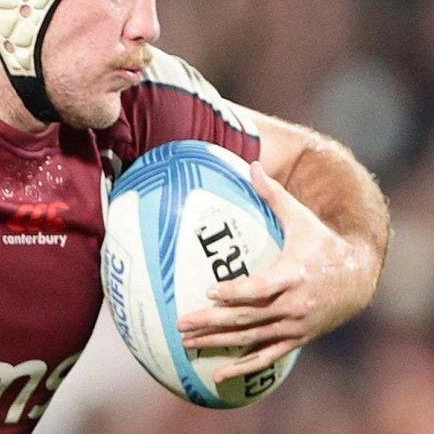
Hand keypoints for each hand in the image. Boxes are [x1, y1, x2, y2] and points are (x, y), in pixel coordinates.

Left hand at [176, 161, 378, 382]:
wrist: (357, 277)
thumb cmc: (321, 243)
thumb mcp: (301, 217)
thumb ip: (273, 194)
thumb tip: (251, 164)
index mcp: (292, 275)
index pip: (261, 287)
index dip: (237, 292)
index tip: (211, 293)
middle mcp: (293, 305)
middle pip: (248, 317)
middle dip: (212, 322)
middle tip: (181, 323)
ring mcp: (295, 325)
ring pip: (251, 338)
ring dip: (218, 343)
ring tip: (186, 344)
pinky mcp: (296, 338)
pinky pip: (267, 356)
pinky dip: (243, 366)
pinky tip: (218, 375)